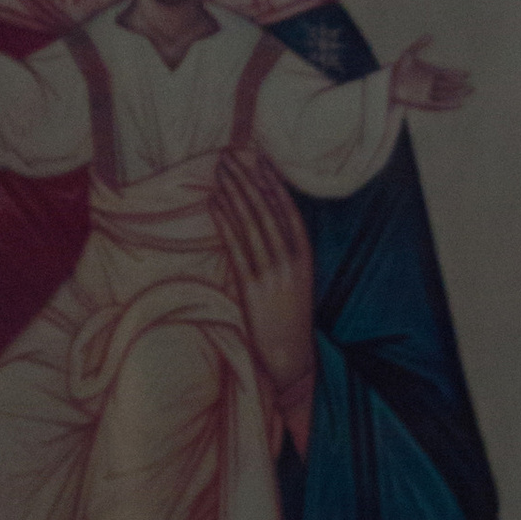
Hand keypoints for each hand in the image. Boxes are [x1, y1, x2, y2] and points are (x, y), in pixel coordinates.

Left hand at [216, 146, 315, 436]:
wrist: (289, 361)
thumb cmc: (287, 321)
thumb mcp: (295, 283)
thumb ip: (284, 255)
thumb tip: (261, 220)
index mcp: (305, 260)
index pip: (288, 212)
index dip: (272, 184)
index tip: (258, 160)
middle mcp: (291, 264)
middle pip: (267, 212)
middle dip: (248, 182)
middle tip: (231, 157)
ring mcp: (272, 276)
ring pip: (252, 226)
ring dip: (235, 196)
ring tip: (220, 173)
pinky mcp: (253, 290)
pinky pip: (238, 248)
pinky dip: (226, 223)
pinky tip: (215, 204)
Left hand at [390, 34, 473, 112]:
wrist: (387, 84)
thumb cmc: (398, 68)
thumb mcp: (408, 54)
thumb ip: (420, 45)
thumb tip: (431, 35)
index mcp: (431, 72)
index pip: (447, 73)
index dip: (458, 73)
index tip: (468, 73)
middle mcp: (432, 84)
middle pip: (450, 85)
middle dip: (461, 85)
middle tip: (473, 86)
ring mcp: (428, 94)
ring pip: (447, 95)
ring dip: (458, 94)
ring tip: (470, 92)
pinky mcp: (423, 104)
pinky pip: (439, 105)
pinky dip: (449, 105)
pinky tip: (459, 104)